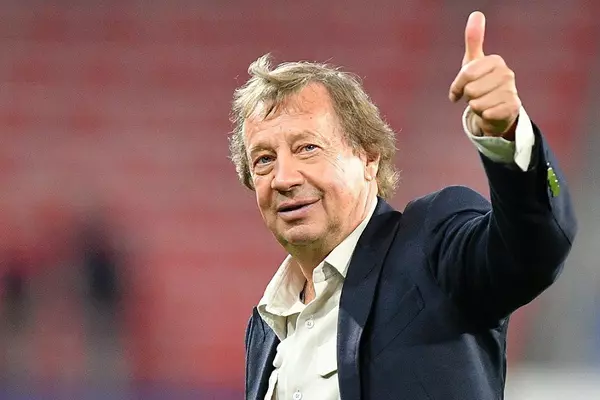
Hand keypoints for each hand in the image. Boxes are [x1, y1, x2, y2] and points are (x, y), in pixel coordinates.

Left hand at [449, 11, 520, 138]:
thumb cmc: (482, 85)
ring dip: (476, 108)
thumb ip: (474, 40)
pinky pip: (486, 113)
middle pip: (471, 89)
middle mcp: (507, 73)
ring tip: (483, 104)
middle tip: (476, 97)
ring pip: (477, 103)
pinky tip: (490, 113)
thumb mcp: (473, 63)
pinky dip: (484, 117)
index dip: (457, 86)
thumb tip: (476, 14)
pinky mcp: (513, 108)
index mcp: (496, 61)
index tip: (459, 90)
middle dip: (468, 97)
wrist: (496, 111)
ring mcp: (512, 91)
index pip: (466, 74)